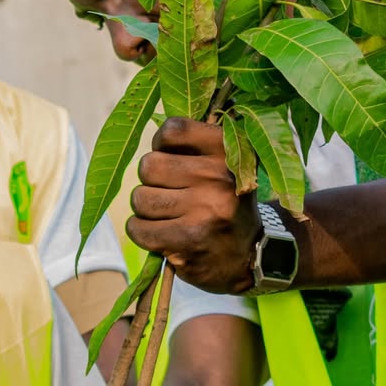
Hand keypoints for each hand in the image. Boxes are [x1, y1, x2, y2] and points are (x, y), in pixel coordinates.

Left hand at [126, 118, 263, 294]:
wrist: (248, 256)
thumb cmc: (224, 204)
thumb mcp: (224, 166)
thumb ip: (194, 146)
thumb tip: (155, 132)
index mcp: (229, 149)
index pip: (172, 130)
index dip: (161, 145)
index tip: (171, 159)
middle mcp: (219, 176)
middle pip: (148, 165)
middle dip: (151, 182)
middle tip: (170, 194)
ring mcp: (204, 209)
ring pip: (140, 198)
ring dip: (146, 210)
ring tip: (168, 216)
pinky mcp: (188, 239)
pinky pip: (138, 228)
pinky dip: (141, 232)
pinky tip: (161, 234)